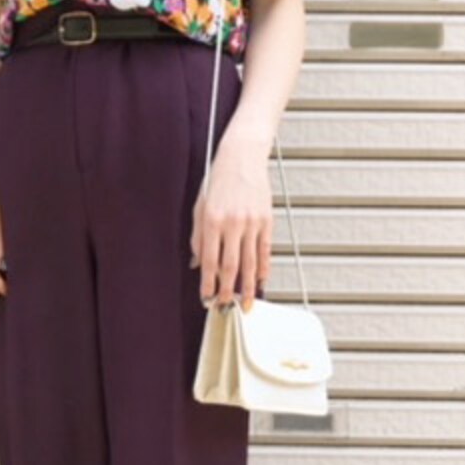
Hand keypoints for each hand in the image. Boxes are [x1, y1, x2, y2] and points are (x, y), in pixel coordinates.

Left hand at [190, 127, 272, 311]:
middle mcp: (233, 223)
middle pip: (230, 266)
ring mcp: (252, 223)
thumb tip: (198, 263)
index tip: (206, 298)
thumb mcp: (200, 206)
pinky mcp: (266, 221)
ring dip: (248, 287)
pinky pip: (265, 251)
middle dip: (227, 291)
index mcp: (212, 220)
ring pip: (250, 263)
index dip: (208, 283)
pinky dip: (263, 270)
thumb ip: (198, 236)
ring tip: (246, 305)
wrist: (242, 156)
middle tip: (225, 308)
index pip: (209, 261)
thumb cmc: (218, 179)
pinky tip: (261, 283)